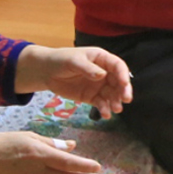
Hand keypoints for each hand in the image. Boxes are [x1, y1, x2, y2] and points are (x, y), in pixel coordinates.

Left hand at [17, 46, 132, 116]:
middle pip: (118, 82)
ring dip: (115, 102)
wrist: (46, 72)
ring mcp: (98, 85)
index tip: (124, 84)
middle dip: (123, 91)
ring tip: (116, 110)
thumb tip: (102, 75)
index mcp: (102, 59)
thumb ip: (87, 68)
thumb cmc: (61, 60)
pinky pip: (101, 103)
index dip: (123, 75)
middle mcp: (104, 72)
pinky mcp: (91, 97)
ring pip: (112, 95)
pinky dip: (105, 109)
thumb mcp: (74, 61)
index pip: (118, 66)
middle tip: (126, 100)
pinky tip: (106, 114)